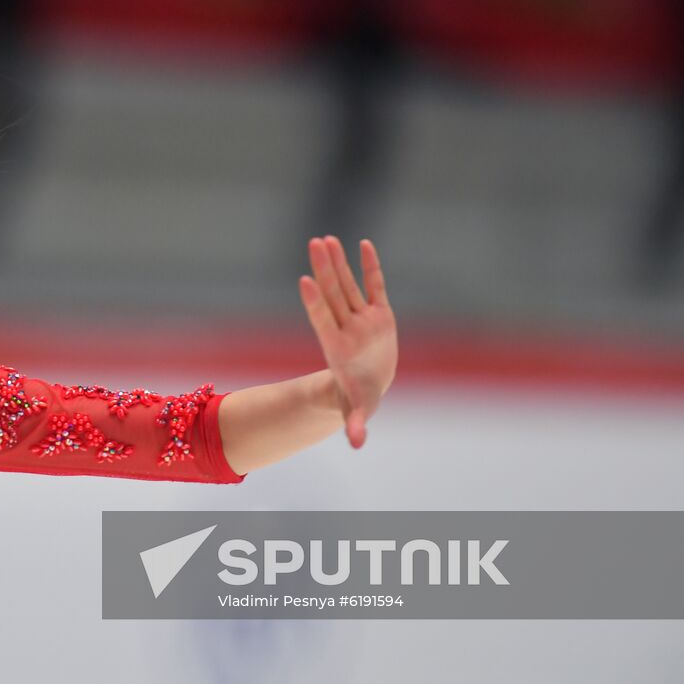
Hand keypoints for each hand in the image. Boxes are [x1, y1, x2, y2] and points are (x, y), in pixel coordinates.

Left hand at [298, 236, 397, 449]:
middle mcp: (347, 327)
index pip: (323, 320)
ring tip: (326, 239)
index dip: (315, 302)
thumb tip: (356, 444)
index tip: (304, 280)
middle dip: (325, 269)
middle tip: (314, 243)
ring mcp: (362, 318)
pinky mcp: (379, 313)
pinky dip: (370, 267)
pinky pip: (375, 286)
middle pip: (333, 294)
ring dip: (339, 263)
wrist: (367, 387)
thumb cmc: (358, 399)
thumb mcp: (358, 411)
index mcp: (338, 347)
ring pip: (348, 285)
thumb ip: (356, 424)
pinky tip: (363, 244)